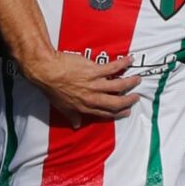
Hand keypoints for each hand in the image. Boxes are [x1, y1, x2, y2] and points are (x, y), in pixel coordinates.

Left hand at [23, 53, 140, 127]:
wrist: (47, 71)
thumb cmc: (52, 89)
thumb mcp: (61, 107)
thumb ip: (72, 116)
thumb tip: (76, 125)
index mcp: (85, 107)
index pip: (106, 113)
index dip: (118, 113)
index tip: (126, 111)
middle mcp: (92, 98)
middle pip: (116, 102)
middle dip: (128, 101)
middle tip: (136, 97)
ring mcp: (95, 84)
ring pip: (118, 86)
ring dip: (130, 82)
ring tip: (137, 79)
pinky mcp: (95, 70)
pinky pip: (113, 67)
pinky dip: (123, 64)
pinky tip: (129, 60)